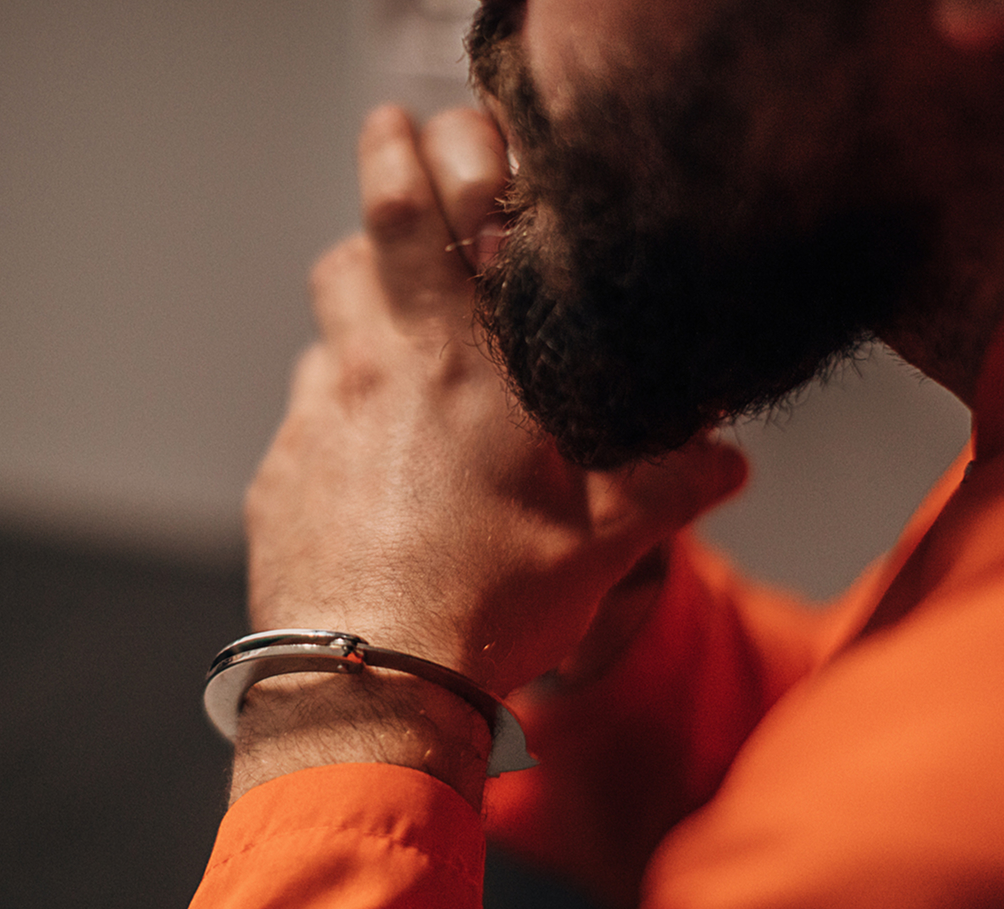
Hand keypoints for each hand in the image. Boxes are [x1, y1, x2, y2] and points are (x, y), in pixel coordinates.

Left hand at [232, 106, 744, 802]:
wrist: (370, 687)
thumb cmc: (491, 609)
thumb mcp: (601, 546)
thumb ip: (666, 487)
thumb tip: (727, 461)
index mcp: (460, 367)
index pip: (415, 219)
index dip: (405, 156)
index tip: (404, 125)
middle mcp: (374, 376)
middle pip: (350, 257)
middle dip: (372, 229)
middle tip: (401, 231)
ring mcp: (314, 426)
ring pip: (323, 337)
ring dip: (355, 330)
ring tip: (397, 362)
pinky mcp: (276, 481)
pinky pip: (301, 422)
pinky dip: (334, 421)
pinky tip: (367, 472)